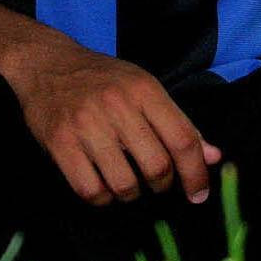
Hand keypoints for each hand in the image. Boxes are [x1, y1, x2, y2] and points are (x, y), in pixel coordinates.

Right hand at [5, 43, 222, 205]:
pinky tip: (103, 186)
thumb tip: (213, 157)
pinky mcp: (60, 142)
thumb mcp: (145, 89)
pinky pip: (90, 190)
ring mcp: (86, 125)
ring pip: (124, 184)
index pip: (183, 140)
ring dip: (132, 194)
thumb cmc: (103, 79)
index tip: (198, 194)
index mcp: (144, 90)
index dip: (196, 173)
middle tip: (156, 182)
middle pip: (157, 166)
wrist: (47, 63)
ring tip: (127, 182)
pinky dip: (102, 198)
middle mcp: (117, 105)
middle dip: (162, 185)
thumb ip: (179, 124)